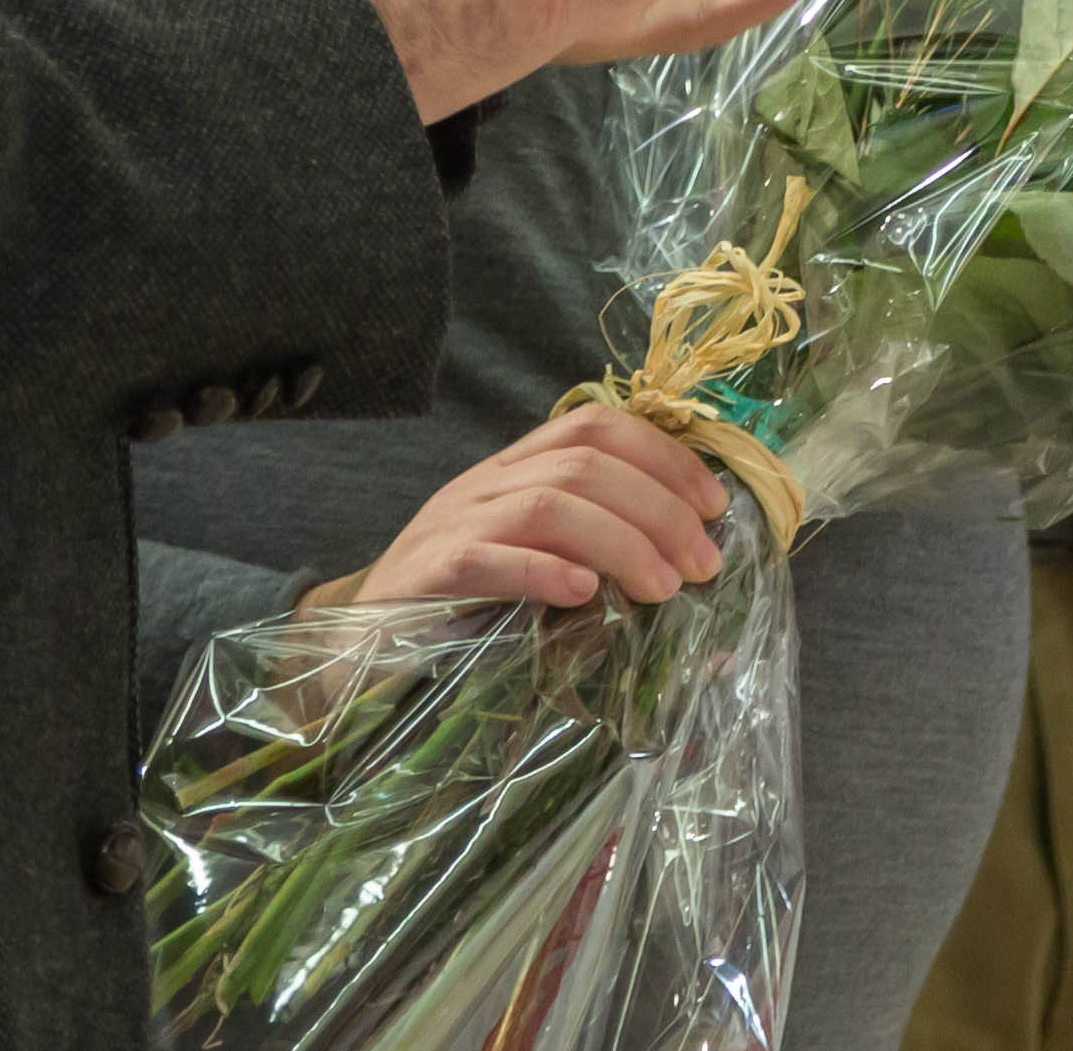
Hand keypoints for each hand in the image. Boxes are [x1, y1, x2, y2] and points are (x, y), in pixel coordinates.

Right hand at [321, 405, 729, 610]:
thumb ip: (597, 563)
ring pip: (546, 503)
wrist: (356, 648)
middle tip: (702, 564)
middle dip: (658, 506)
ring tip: (663, 587)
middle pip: (582, 463)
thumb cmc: (461, 613)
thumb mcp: (534, 572)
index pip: (594, 425)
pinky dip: (541, 570)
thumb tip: (690, 582)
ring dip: (620, 540)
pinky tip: (583, 594)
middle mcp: (484, 484)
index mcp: (514, 471)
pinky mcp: (423, 575)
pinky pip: (483, 557)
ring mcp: (450, 524)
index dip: (663, 454)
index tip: (715, 506)